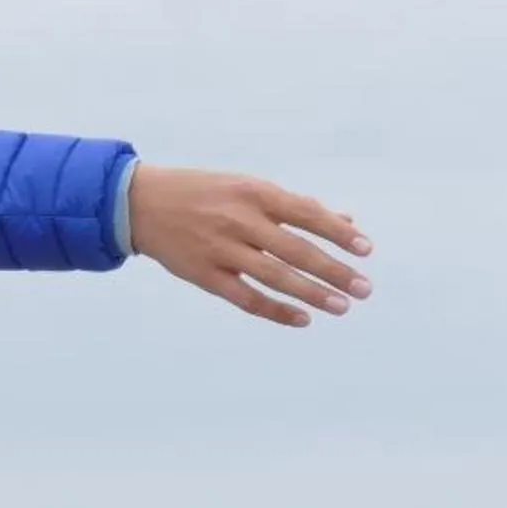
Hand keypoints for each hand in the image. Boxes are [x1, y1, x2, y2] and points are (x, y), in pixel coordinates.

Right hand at [128, 166, 373, 327]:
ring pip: (275, 276)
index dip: (338, 233)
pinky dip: (275, 310)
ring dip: (312, 293)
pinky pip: (245, 298)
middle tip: (364, 288)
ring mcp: (220, 249)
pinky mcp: (203, 274)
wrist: (140, 204)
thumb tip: (344, 221)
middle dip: (334, 271)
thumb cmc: (203, 193)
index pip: (306, 214)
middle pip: (296, 250)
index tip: (366, 250)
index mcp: (253, 193)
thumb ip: (294, 206)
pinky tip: (302, 318)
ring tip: (342, 306)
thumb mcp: (247, 188)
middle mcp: (238, 220)